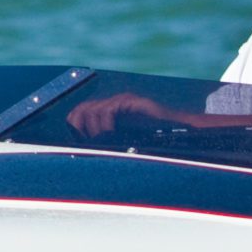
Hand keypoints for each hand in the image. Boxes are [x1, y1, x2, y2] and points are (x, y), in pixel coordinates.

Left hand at [67, 92, 196, 137]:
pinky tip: (112, 134)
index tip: (78, 142)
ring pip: (91, 111)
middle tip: (89, 141)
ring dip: (94, 129)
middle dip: (79, 127)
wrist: (177, 135)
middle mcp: (112, 104)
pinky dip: (105, 124)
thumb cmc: (152, 143)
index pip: (78, 114)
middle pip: (80, 110)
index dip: (73, 127)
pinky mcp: (131, 102)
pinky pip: (108, 110)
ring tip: (104, 140)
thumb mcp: (122, 144)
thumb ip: (105, 143)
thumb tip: (82, 149)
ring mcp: (121, 102)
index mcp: (107, 113)